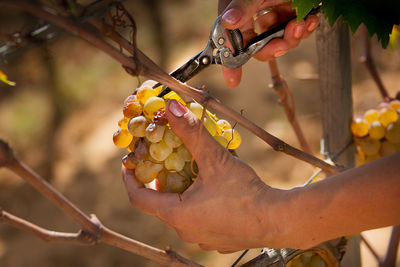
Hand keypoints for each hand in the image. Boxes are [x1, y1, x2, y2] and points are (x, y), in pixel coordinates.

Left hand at [122, 100, 282, 251]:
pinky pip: (199, 221)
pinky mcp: (218, 240)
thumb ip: (191, 132)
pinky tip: (214, 192)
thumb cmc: (245, 193)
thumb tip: (171, 107)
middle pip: (161, 204)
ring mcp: (202, 239)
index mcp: (176, 215)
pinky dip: (198, 205)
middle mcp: (185, 231)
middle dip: (161, 182)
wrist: (278, 220)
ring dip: (181, 193)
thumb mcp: (215, 159)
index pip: (138, 198)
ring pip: (181, 213)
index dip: (130, 178)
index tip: (127, 164)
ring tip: (192, 173)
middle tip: (165, 162)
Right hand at [218, 0, 318, 87]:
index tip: (233, 80)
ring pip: (278, 41)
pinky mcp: (292, 13)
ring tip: (301, 25)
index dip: (230, 60)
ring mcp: (274, 13)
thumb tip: (228, 21)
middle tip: (283, 44)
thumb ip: (243, 4)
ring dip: (292, 38)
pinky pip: (295, 31)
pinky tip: (309, 20)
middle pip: (256, 45)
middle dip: (272, 48)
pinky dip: (304, 29)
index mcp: (238, 8)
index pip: (230, 38)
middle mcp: (254, 14)